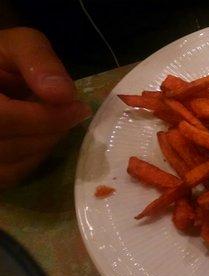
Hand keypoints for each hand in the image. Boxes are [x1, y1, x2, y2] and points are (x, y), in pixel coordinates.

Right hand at [0, 27, 89, 187]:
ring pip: (8, 166)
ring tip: (52, 121)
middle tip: (70, 113)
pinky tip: (38, 136)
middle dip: (48, 130)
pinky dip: (32, 159)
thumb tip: (64, 94)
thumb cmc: (0, 58)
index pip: (1, 119)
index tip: (78, 108)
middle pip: (7, 146)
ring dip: (42, 146)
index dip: (43, 118)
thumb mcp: (19, 45)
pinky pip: (8, 176)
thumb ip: (38, 61)